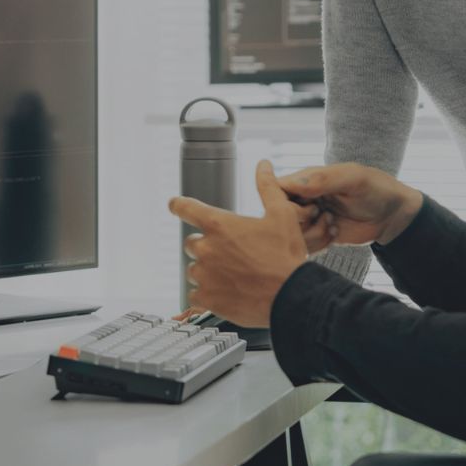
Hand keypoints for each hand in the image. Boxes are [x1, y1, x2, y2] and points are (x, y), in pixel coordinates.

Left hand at [167, 159, 307, 327]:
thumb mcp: (281, 214)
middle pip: (191, 243)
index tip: (174, 205)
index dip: (178, 205)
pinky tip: (226, 291)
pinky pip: (195, 294)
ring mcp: (205, 275)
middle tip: (231, 252)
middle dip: (206, 245)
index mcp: (220, 225)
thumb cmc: (285, 256)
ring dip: (207, 269)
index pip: (186, 208)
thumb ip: (267, 187)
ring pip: (194, 269)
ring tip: (232, 274)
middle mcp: (207, 249)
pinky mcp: (207, 299)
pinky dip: (206, 292)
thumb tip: (263, 166)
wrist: (291, 296)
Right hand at [278, 163, 422, 252]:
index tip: (309, 207)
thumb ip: (324, 179)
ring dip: (311, 234)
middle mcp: (304, 199)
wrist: (392, 216)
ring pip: (290, 234)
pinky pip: (304, 247)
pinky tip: (335, 234)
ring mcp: (310, 219)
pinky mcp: (317, 237)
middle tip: (323, 216)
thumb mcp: (353, 179)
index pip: (276, 189)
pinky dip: (318, 244)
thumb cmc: (376, 188)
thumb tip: (293, 182)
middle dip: (300, 221)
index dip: (284, 202)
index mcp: (307, 179)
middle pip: (279, 215)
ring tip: (332, 225)